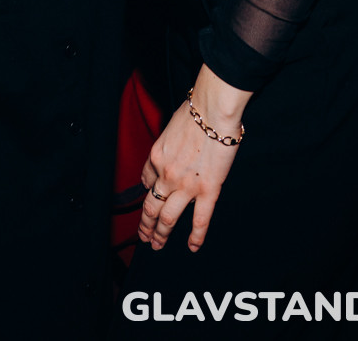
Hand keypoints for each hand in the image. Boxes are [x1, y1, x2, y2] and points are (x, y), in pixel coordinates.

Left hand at [138, 67, 246, 253]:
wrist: (212, 112)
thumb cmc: (195, 111)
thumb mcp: (171, 126)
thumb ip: (169, 143)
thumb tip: (173, 147)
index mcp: (157, 156)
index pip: (146, 181)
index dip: (146, 192)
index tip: (148, 199)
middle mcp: (166, 174)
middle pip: (151, 205)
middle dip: (146, 224)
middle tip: (145, 236)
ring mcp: (186, 185)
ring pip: (168, 218)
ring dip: (161, 234)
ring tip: (157, 245)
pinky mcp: (208, 191)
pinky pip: (200, 220)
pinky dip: (196, 237)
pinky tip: (192, 246)